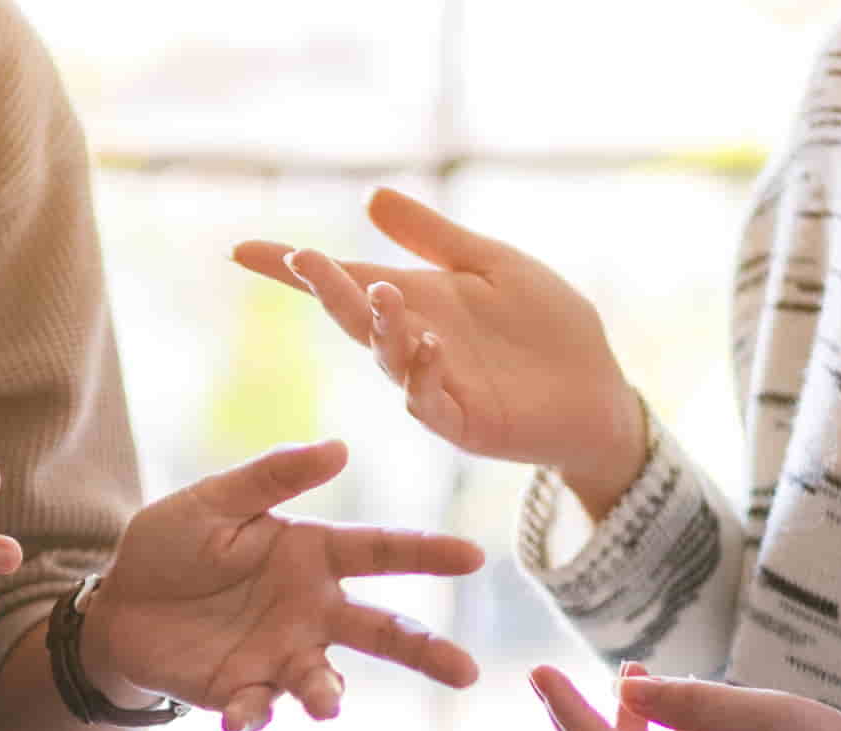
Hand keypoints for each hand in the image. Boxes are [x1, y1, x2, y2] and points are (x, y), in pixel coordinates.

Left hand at [82, 440, 485, 730]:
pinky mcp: (245, 691)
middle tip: (467, 672)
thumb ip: (272, 477)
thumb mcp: (214, 501)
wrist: (117, 604)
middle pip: (383, 631)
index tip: (473, 556)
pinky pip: (260, 708)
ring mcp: (282, 655)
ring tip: (327, 706)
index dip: (427, 553)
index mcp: (313, 555)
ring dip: (328, 695)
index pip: (381, 551)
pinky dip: (254, 716)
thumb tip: (339, 448)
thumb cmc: (172, 543)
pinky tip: (238, 718)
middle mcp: (312, 610)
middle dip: (427, 651)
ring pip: (325, 681)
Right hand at [234, 188, 648, 518]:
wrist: (598, 390)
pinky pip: (431, 402)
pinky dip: (423, 375)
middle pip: (354, 316)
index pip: (344, 282)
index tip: (243, 250)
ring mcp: (434, 386)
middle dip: (326, 289)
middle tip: (302, 258)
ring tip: (381, 292)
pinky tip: (428, 345)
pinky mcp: (464, 423)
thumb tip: (372, 198)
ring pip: (387, 358)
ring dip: (379, 327)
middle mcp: (412, 343)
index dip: (294, 270)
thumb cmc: (546, 326)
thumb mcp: (492, 265)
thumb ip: (434, 238)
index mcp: (415, 302)